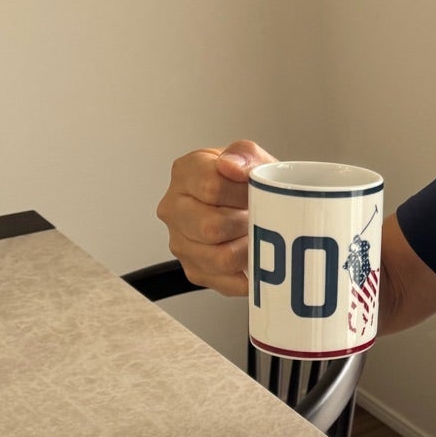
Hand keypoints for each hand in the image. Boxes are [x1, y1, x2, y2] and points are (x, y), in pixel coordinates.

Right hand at [156, 139, 275, 295]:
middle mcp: (175, 208)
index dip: (243, 193)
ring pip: (220, 258)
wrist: (254, 206)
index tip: (259, 193)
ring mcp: (181, 242)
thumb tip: (230, 166)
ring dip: (249, 249)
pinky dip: (249, 275)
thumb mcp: (252, 158)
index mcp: (186, 173)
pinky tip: (256, 259)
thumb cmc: (248, 183)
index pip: (211, 187)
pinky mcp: (194, 270)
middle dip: (245, 223)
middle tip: (261, 217)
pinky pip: (226, 282)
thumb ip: (244, 154)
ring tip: (258, 235)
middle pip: (211, 227)